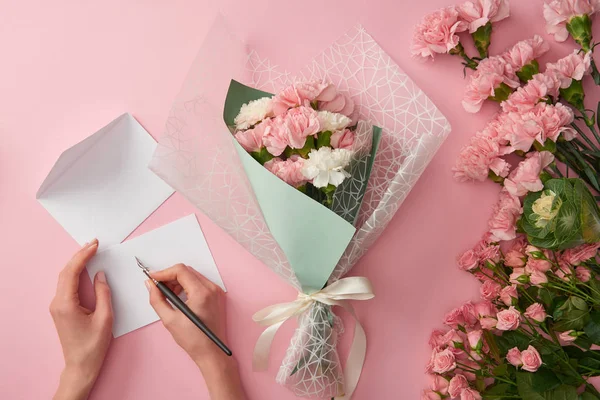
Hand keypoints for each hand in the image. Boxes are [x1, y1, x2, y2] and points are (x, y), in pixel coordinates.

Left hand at [50, 240, 112, 399]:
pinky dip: (75, 273)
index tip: (94, 245)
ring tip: (90, 251)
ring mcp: (57, 306)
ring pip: (64, 277)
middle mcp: (57, 303)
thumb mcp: (105, 318)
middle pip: (65, 272)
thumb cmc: (93, 345)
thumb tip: (100, 275)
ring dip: (76, 263)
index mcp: (66, 304)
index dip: (83, 256)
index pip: (72, 272)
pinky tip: (84, 268)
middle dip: (79, 255)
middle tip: (94, 243)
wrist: (81, 365)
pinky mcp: (61, 309)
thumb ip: (103, 294)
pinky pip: (66, 285)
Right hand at [147, 264, 244, 399]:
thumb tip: (150, 285)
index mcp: (201, 293)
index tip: (152, 277)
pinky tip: (179, 297)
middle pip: (186, 271)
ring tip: (168, 295)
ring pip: (192, 275)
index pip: (180, 270)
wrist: (211, 351)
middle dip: (170, 277)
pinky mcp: (216, 295)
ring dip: (178, 281)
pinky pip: (199, 283)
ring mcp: (215, 291)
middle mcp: (211, 289)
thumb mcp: (169, 319)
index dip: (164, 272)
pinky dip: (187, 286)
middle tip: (158, 287)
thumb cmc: (194, 340)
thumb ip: (157, 299)